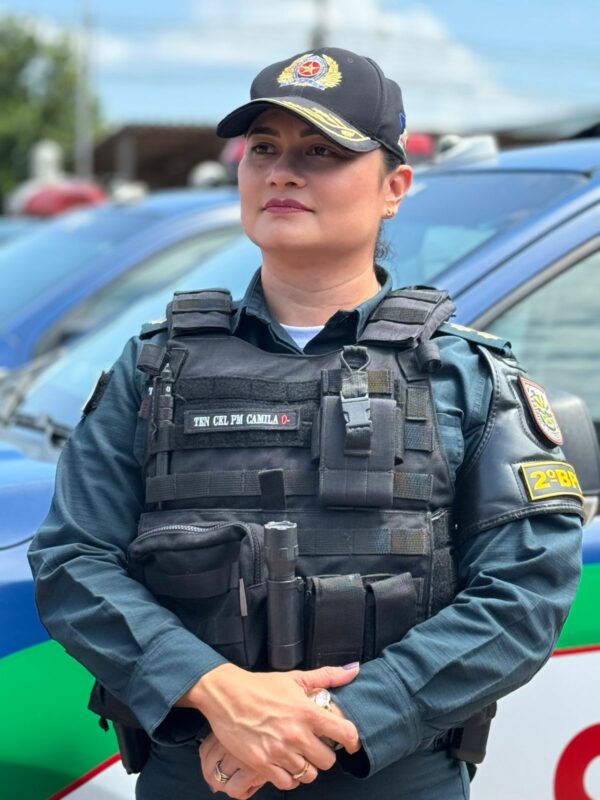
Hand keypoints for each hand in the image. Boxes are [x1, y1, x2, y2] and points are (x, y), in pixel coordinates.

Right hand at [180, 663, 360, 790]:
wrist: (226, 695)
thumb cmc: (261, 686)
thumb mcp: (295, 678)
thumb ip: (327, 676)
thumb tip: (353, 671)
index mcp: (307, 712)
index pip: (345, 734)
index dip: (352, 740)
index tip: (349, 742)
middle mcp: (296, 735)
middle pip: (328, 760)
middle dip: (324, 753)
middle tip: (315, 745)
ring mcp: (279, 752)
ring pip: (309, 775)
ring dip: (306, 766)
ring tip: (299, 754)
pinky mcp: (262, 765)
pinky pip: (287, 783)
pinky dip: (289, 777)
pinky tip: (285, 764)